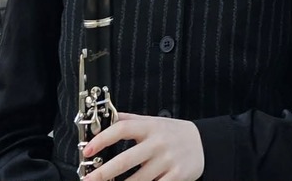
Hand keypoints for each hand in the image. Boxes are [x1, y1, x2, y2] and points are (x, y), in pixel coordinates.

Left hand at [82, 112, 203, 180]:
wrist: (204, 144)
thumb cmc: (174, 133)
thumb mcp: (154, 121)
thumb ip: (131, 120)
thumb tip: (107, 117)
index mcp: (150, 127)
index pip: (122, 128)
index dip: (102, 138)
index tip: (86, 149)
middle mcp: (158, 143)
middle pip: (125, 160)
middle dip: (103, 172)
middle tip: (88, 179)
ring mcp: (168, 161)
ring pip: (137, 180)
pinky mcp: (177, 176)